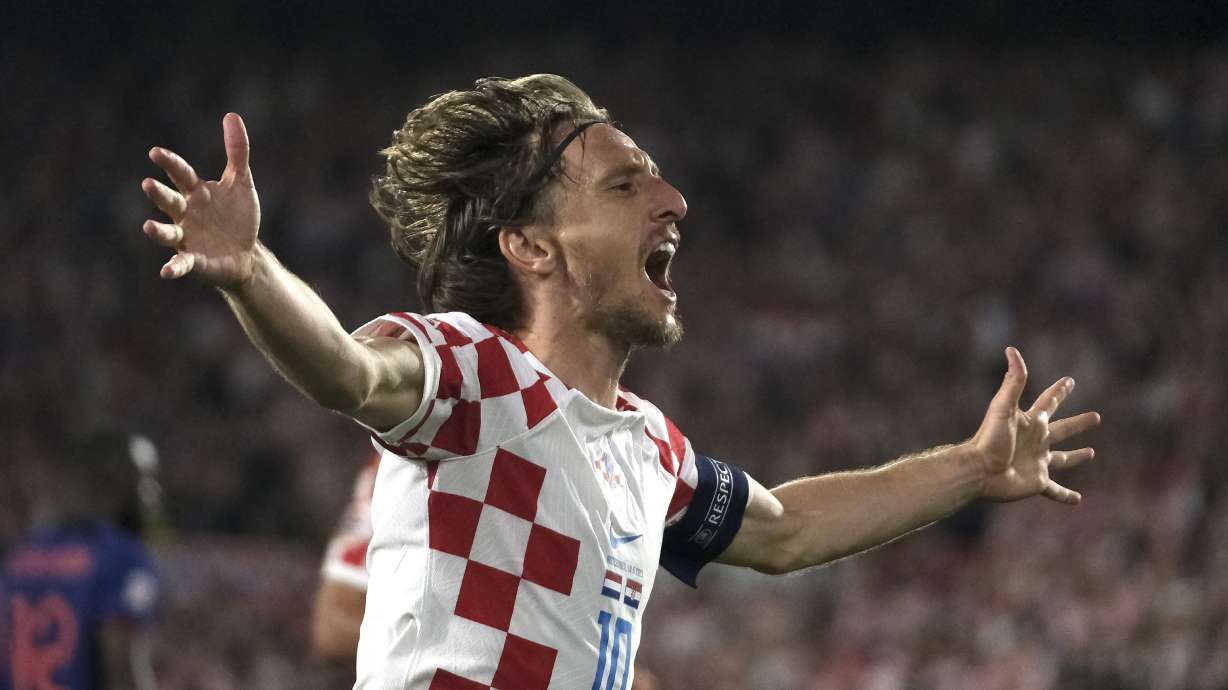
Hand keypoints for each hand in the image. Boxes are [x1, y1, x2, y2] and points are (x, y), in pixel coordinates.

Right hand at [141, 113, 259, 288]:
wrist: (246, 254)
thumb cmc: (238, 217)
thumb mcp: (241, 183)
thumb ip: (237, 151)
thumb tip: (232, 115)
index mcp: (195, 192)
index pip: (180, 174)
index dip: (169, 163)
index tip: (155, 153)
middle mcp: (185, 214)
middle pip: (168, 201)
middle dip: (159, 194)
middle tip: (149, 184)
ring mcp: (186, 238)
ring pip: (168, 232)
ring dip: (157, 231)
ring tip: (148, 227)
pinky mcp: (194, 261)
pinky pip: (180, 264)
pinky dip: (173, 268)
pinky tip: (165, 272)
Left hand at [971, 347, 1100, 503]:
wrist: (978, 470)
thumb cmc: (989, 439)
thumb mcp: (1003, 407)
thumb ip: (1013, 380)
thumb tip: (1012, 349)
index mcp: (1031, 422)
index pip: (1048, 402)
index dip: (1060, 391)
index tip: (1070, 380)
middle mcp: (1037, 441)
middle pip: (1063, 429)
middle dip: (1078, 422)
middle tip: (1096, 416)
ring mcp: (1038, 462)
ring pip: (1063, 459)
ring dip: (1077, 456)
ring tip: (1091, 453)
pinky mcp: (1037, 482)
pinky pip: (1056, 490)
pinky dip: (1066, 495)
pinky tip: (1078, 500)